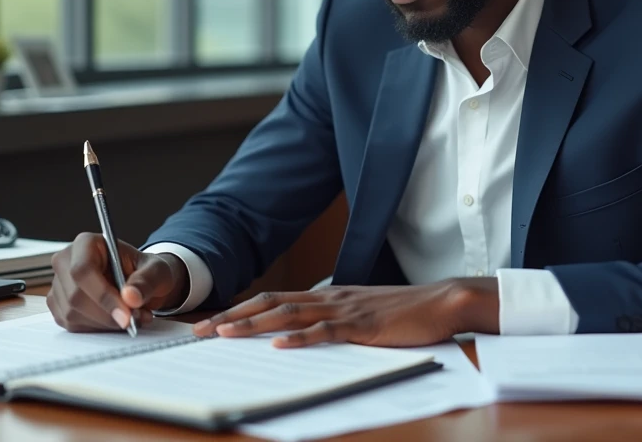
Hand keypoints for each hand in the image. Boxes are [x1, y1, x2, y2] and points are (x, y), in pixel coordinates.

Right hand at [47, 232, 189, 331]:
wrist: (139, 283)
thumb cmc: (145, 270)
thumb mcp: (156, 270)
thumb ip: (146, 280)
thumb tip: (130, 297)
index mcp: (86, 243)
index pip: (83, 270)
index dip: (103, 295)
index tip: (126, 315)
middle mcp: (66, 262)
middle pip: (75, 296)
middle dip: (107, 314)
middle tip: (135, 319)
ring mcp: (59, 285)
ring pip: (73, 314)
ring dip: (105, 323)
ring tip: (131, 317)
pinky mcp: (59, 306)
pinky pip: (73, 325)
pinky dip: (97, 329)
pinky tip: (115, 320)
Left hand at [191, 279, 498, 347]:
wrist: (441, 301)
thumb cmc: (403, 312)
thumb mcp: (360, 315)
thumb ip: (332, 321)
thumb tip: (302, 335)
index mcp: (327, 295)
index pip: (274, 298)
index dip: (241, 309)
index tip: (212, 320)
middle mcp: (330, 297)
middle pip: (271, 302)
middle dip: (234, 316)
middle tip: (201, 330)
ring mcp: (345, 309)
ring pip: (290, 314)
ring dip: (255, 324)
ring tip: (226, 334)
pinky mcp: (363, 324)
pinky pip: (326, 331)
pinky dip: (301, 338)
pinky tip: (280, 345)